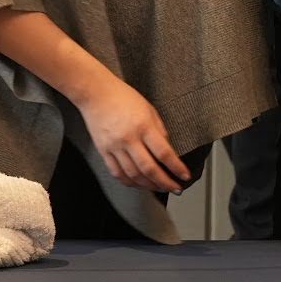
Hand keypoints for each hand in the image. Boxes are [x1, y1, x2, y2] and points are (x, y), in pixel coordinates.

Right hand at [74, 76, 189, 193]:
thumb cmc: (123, 97)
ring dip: (149, 185)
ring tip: (160, 188)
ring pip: (133, 175)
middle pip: (149, 169)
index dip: (176, 167)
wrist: (96, 93)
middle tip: (175, 188)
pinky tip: (138, 184)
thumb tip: (167, 150)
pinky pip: (117, 173)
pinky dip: (129, 182)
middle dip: (165, 182)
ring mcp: (114, 147)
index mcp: (143, 126)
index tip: (184, 175)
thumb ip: (159, 130)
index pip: (164, 153)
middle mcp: (128, 139)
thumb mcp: (149, 109)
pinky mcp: (103, 151)